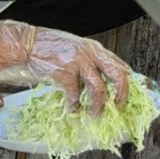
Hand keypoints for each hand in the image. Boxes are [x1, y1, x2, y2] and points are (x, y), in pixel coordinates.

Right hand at [0, 21, 132, 115]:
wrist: (28, 44)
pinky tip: (72, 109)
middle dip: (122, 94)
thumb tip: (103, 78)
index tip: (131, 94)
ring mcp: (78, 63)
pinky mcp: (64, 73)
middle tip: (118, 107)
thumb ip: (90, 61)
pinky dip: (74, 106)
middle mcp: (91, 54)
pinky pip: (75, 95)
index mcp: (95, 49)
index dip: (129, 81)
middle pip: (118, 75)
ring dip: (98, 107)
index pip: (121, 64)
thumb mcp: (77, 49)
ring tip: (94, 115)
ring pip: (99, 89)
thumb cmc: (51, 47)